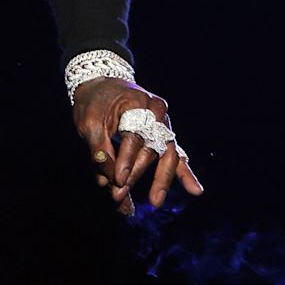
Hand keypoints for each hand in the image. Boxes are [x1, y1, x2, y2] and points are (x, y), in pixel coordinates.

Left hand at [71, 77, 203, 215]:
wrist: (103, 83)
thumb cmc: (95, 102)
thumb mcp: (89, 121)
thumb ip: (98, 149)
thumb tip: (105, 181)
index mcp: (139, 103)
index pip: (134, 136)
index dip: (125, 160)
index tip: (117, 180)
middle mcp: (157, 113)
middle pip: (152, 148)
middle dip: (137, 174)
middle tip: (119, 194)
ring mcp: (164, 124)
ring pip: (168, 154)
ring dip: (161, 179)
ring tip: (155, 200)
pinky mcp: (164, 135)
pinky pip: (177, 155)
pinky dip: (185, 173)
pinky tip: (195, 190)